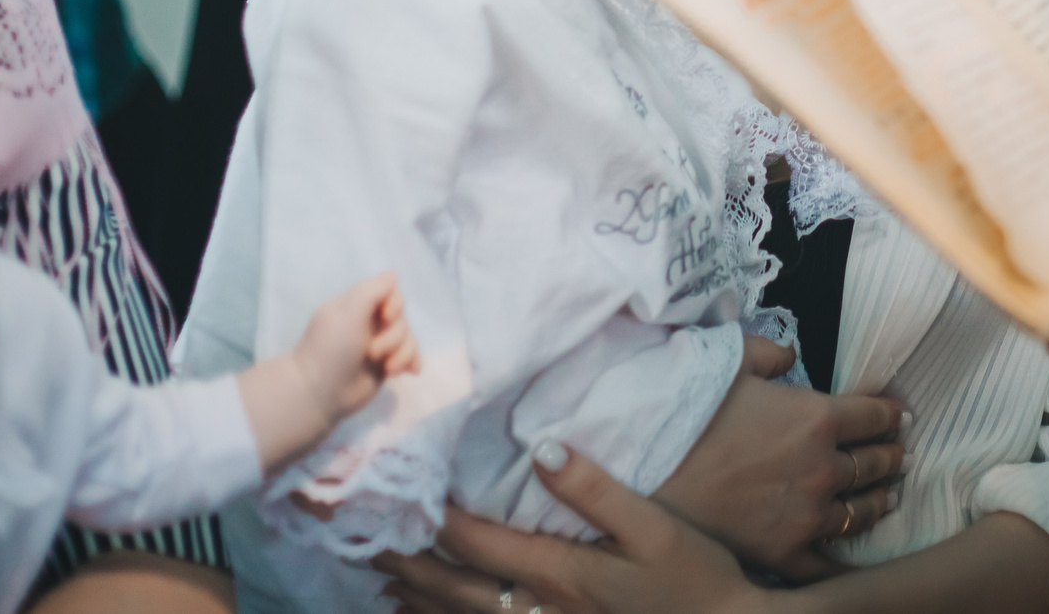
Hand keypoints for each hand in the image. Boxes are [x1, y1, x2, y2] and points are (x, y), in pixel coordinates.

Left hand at [238, 271, 418, 474]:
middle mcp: (368, 323)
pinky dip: (410, 362)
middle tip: (372, 351)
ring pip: (408, 337)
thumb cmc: (330, 350)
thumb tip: (393, 274)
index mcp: (355, 307)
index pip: (389, 292)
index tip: (385, 317)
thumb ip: (371, 291)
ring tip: (387, 368)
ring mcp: (378, 345)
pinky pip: (410, 356)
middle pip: (401, 317)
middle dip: (394, 335)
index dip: (394, 303)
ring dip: (402, 353)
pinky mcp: (385, 365)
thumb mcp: (346, 314)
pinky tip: (407, 373)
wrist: (319, 395)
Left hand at [380, 447, 772, 613]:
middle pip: (447, 581)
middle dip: (396, 554)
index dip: (424, 513)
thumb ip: (598, 491)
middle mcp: (536, 608)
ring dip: (407, 588)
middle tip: (353, 530)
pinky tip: (415, 607)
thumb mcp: (657, 529)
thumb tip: (544, 450)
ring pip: (455, 613)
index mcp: (559, 571)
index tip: (383, 485)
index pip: (472, 539)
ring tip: (367, 566)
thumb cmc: (695, 579)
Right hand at [653, 335, 903, 580]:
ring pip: (861, 511)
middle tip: (900, 454)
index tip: (900, 416)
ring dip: (879, 501)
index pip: (875, 415)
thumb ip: (771, 354)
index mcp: (819, 416)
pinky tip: (853, 553)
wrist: (645, 465)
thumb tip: (790, 355)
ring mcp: (807, 515)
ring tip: (887, 497)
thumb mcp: (732, 360)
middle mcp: (824, 467)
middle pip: (875, 463)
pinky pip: (826, 562)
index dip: (891, 414)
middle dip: (891, 456)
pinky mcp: (783, 552)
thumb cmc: (688, 409)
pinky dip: (843, 557)